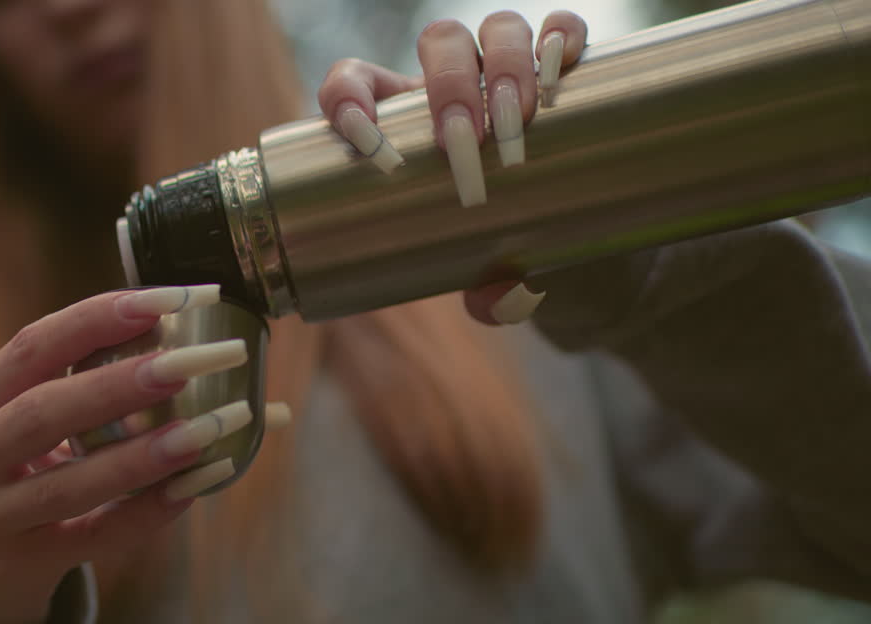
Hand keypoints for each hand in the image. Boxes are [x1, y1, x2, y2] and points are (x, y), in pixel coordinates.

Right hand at [0, 285, 252, 623]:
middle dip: (119, 384)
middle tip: (189, 363)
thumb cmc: (18, 477)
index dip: (97, 319)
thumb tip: (194, 346)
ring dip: (141, 454)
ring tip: (204, 430)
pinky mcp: (18, 566)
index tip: (167, 299)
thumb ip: (85, 389)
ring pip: (65, 484)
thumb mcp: (22, 425)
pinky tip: (191, 489)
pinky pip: (92, 539)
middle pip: (40, 413)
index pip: (32, 347)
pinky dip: (144, 513)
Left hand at [317, 11, 587, 325]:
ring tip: (517, 120)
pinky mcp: (559, 65)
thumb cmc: (498, 245)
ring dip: (503, 64)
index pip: (355, 82)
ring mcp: (503, 67)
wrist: (568, 235)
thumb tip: (499, 302)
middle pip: (437, 43)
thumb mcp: (486, 273)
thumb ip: (489, 295)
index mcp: (404, 123)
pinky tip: (564, 63)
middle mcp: (450, 83)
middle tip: (465, 142)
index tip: (365, 139)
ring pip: (494, 29)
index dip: (349, 95)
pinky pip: (561, 28)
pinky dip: (560, 35)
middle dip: (447, 86)